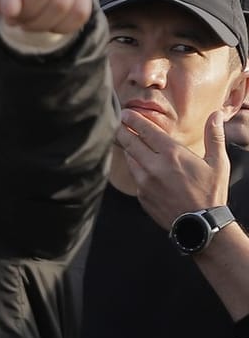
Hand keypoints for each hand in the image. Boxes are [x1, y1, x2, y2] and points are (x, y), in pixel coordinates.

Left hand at [116, 107, 230, 230]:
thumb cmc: (211, 192)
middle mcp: (154, 166)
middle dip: (122, 130)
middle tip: (118, 122)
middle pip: (130, 143)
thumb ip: (214, 136)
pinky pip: (133, 176)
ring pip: (129, 159)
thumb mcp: (218, 163)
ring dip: (127, 148)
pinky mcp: (141, 195)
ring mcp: (144, 182)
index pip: (147, 131)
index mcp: (172, 155)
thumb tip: (216, 114)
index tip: (126, 112)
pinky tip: (136, 163)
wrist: (199, 224)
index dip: (134, 120)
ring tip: (125, 140)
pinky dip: (133, 167)